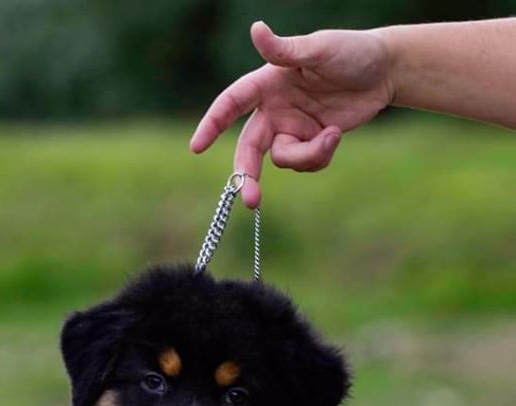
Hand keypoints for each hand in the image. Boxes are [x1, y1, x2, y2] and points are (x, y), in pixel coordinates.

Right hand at [190, 21, 393, 205]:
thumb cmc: (351, 51)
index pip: (232, 103)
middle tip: (252, 201)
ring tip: (333, 135)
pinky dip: (320, 157)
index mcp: (268, 83)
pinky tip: (335, 135)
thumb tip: (256, 29)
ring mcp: (291, 128)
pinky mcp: (310, 143)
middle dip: (248, 175)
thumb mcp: (319, 48)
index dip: (212, 124)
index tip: (197, 147)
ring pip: (282, 160)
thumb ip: (286, 49)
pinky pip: (305, 164)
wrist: (384, 71)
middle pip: (249, 148)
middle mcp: (274, 108)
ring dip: (307, 157)